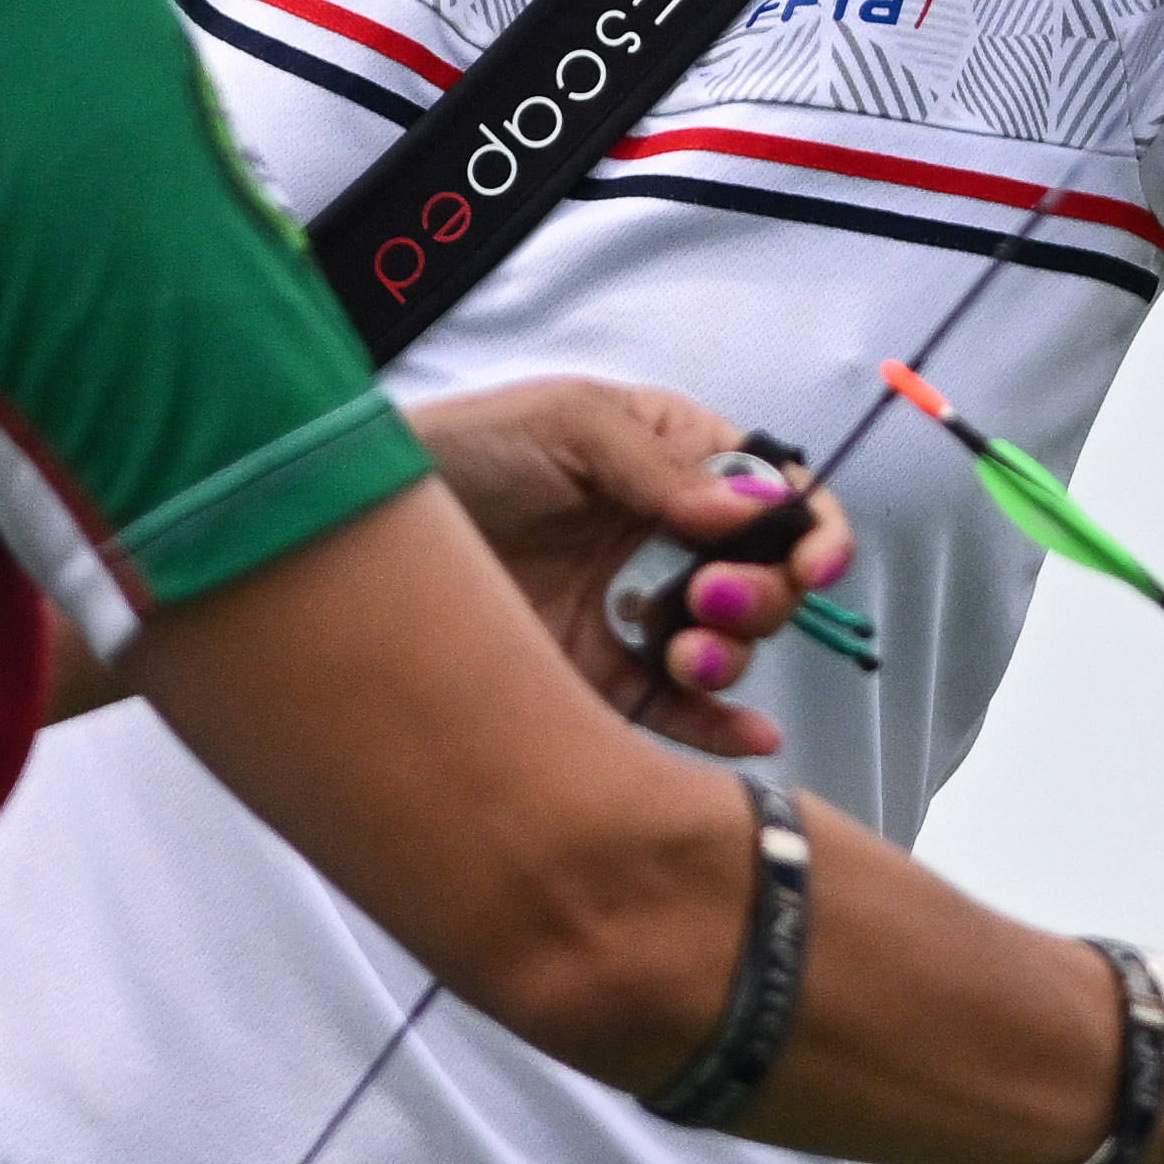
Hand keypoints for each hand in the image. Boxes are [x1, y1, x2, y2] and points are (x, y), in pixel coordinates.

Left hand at [404, 379, 853, 750]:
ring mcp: (634, 613)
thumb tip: (751, 512)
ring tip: (686, 654)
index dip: (809, 530)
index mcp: (675, 466)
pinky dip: (720, 728)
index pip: (776, 497)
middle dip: (763, 596)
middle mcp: (665, 541)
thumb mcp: (567, 425)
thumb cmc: (463, 451)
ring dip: (732, 656)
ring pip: (728, 647)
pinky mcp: (598, 680)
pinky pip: (676, 712)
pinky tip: (751, 739)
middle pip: (765, 579)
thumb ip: (662, 466)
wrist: (352, 529)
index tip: (811, 563)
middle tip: (711, 599)